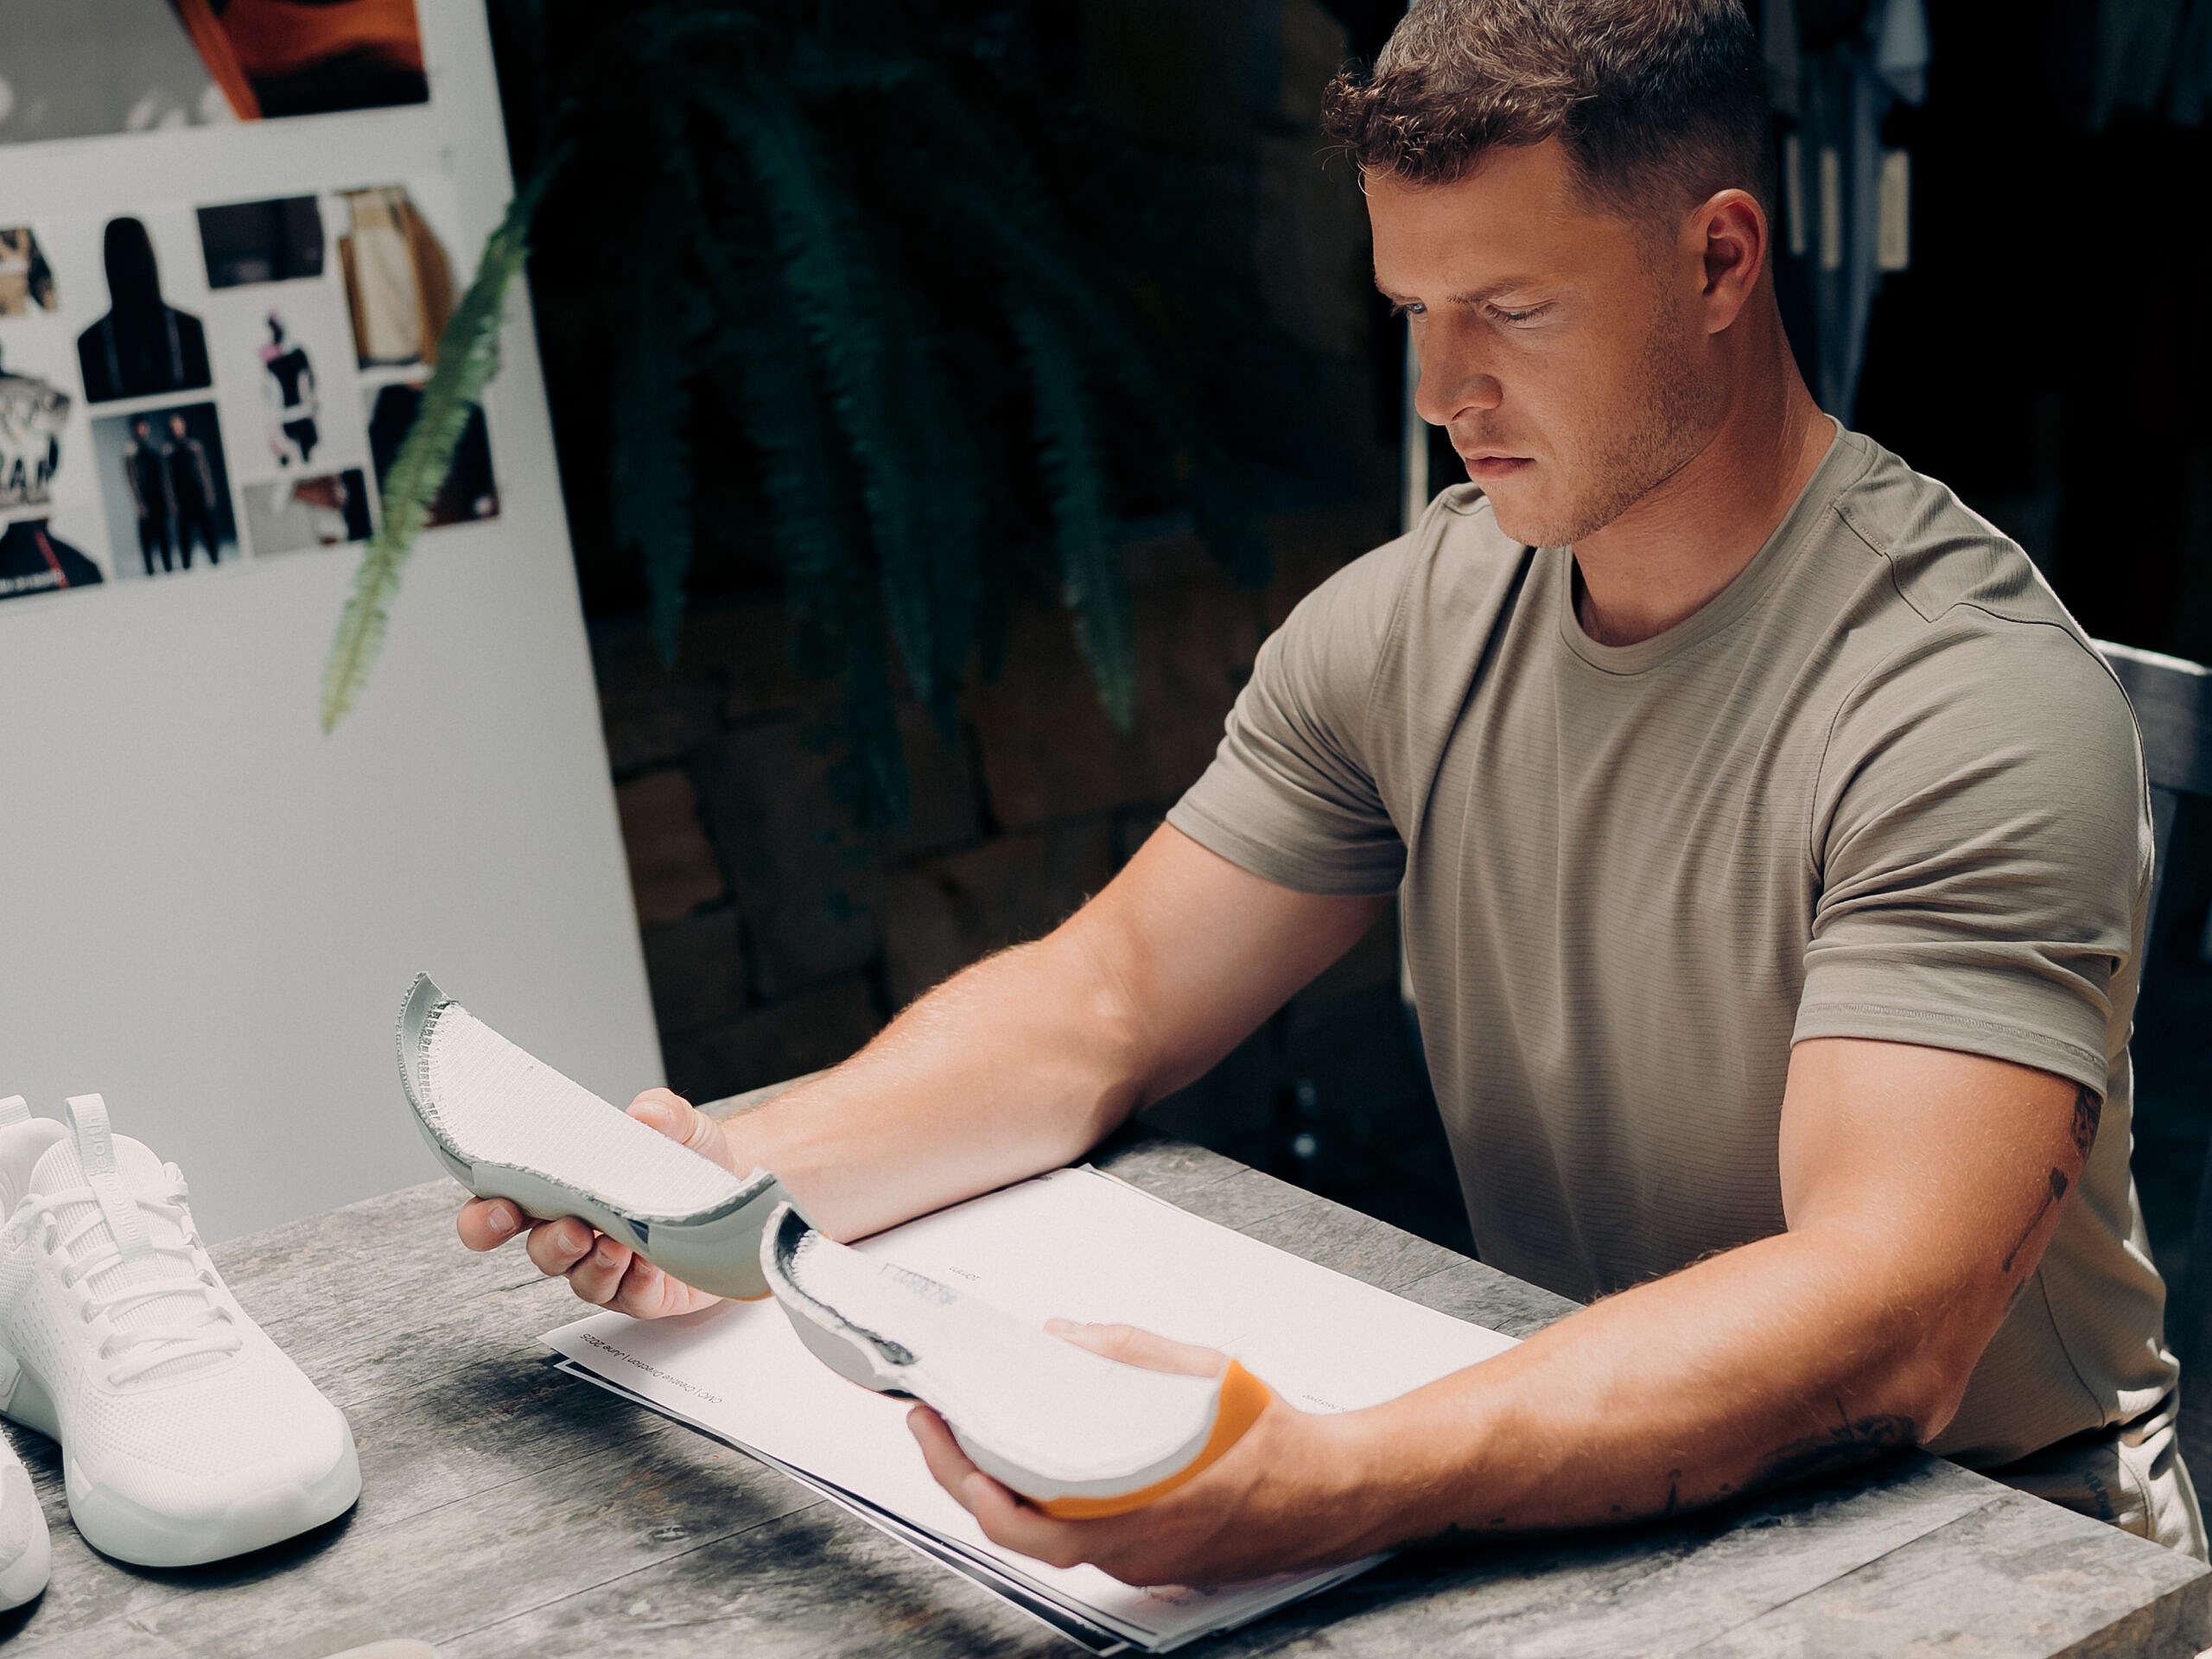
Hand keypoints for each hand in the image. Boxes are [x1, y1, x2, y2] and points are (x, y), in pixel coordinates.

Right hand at [454, 1088, 741, 1318]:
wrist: (739, 1186)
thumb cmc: (689, 1157)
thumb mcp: (679, 1124)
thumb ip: (660, 1112)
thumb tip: (644, 1113)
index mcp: (564, 1192)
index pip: (505, 1209)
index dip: (487, 1217)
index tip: (499, 1209)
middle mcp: (578, 1234)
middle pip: (541, 1251)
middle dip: (549, 1244)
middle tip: (572, 1229)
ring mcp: (609, 1268)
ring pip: (582, 1279)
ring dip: (595, 1264)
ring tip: (618, 1244)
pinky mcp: (645, 1293)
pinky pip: (629, 1298)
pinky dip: (635, 1282)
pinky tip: (648, 1264)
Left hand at [909, 1321, 1372, 1586]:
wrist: (1334, 1492)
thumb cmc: (1275, 1445)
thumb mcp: (1201, 1376)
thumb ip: (1126, 1352)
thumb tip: (1062, 1334)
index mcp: (1127, 1514)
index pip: (1015, 1521)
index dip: (959, 1476)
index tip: (933, 1428)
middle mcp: (1123, 1549)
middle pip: (1016, 1527)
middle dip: (962, 1473)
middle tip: (933, 1422)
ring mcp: (1135, 1558)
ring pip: (1045, 1532)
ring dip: (1002, 1486)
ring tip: (976, 1432)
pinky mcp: (1150, 1553)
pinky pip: (1080, 1532)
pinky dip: (1046, 1495)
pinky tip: (1041, 1456)